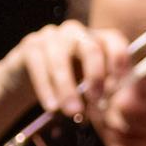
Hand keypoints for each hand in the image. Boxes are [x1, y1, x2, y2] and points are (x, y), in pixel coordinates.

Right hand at [0, 20, 130, 115]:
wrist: (27, 82)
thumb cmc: (68, 87)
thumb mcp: (89, 91)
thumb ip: (104, 95)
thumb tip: (117, 106)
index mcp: (96, 39)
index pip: (114, 40)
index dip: (119, 60)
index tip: (118, 84)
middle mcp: (76, 33)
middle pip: (91, 48)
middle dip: (95, 76)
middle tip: (96, 100)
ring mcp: (52, 36)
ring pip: (61, 59)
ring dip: (67, 88)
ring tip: (72, 112)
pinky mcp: (30, 45)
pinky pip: (38, 65)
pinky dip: (46, 88)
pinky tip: (51, 106)